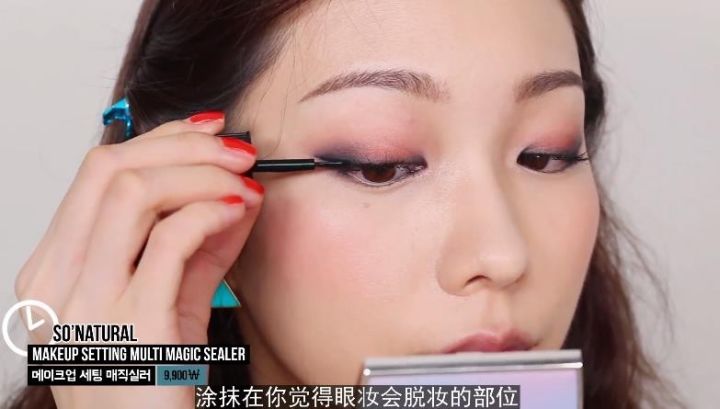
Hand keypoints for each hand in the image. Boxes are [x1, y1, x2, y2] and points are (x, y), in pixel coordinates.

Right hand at [14, 112, 262, 407]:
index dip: (159, 139)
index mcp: (56, 269)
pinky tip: (237, 212)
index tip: (208, 131)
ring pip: (133, 192)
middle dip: (184, 147)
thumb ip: (201, 244)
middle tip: (238, 152)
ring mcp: (86, 304)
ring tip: (242, 182)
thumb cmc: (155, 382)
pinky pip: (169, 241)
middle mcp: (58, 281)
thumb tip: (237, 188)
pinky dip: (210, 213)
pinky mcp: (130, 327)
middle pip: (111, 170)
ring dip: (200, 174)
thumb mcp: (173, 300)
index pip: (97, 173)